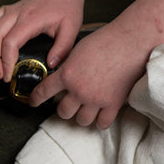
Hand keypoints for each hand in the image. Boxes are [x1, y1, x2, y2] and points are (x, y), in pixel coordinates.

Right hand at [0, 0, 82, 82]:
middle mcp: (17, 12)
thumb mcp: (72, 28)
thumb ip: (63, 48)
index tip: (9, 75)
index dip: (6, 60)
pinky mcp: (7, 8)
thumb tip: (50, 65)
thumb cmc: (67, 8)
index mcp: (31, 19)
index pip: (11, 41)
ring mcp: (10, 9)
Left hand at [27, 22, 152, 129]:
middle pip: (63, 112)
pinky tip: (101, 114)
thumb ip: (68, 66)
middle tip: (69, 102)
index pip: (44, 92)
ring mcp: (96, 99)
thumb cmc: (106, 40)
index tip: (33, 102)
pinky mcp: (113, 104)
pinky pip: (102, 123)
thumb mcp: (78, 49)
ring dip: (82, 115)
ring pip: (81, 120)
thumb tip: (63, 77)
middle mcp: (79, 90)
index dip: (35, 99)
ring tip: (86, 109)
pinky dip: (100, 120)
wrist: (130, 42)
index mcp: (67, 74)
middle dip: (64, 107)